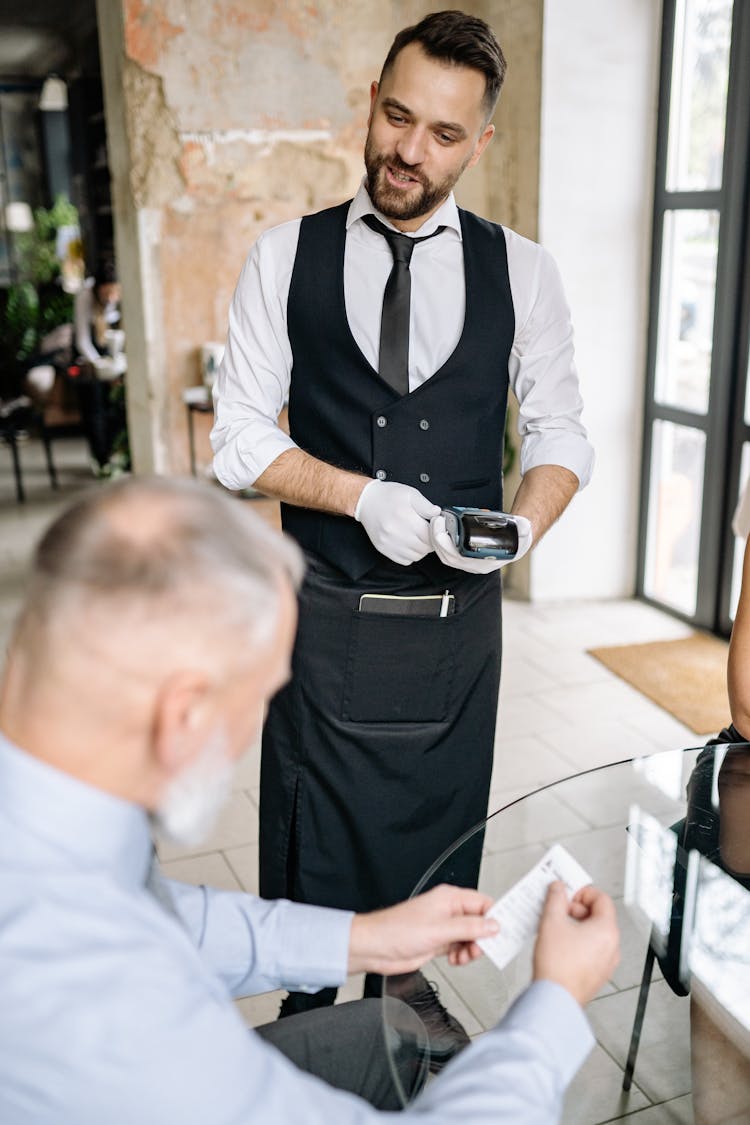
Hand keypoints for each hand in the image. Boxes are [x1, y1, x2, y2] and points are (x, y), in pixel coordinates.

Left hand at [348, 884, 499, 975]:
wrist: (375, 948)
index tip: (504, 931)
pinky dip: (462, 956)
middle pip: (479, 922)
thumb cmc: (397, 930)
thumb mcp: (440, 929)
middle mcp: (448, 911)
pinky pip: (460, 948)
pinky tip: (456, 960)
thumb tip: (493, 925)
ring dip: (472, 949)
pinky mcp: (438, 943)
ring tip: (465, 957)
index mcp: (449, 898)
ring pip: (471, 937)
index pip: (482, 903)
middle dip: (483, 937)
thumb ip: (469, 927)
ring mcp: (443, 927)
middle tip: (482, 949)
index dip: (495, 916)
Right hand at [355, 479, 439, 564]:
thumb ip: (426, 505)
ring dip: (421, 549)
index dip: (436, 533)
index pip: (430, 536)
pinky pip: (404, 561)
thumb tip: (438, 514)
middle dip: (430, 542)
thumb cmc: (388, 496)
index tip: (434, 528)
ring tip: (417, 537)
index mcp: (405, 517)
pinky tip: (408, 543)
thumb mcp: (410, 494)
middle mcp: (395, 532)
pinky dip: (410, 555)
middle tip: (427, 532)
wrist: (366, 501)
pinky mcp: (383, 549)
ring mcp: (389, 543)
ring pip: (416, 556)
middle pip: (424, 548)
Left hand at [429, 513, 532, 573]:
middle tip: (436, 521)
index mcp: (486, 562)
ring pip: (445, 556)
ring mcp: (468, 562)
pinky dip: (440, 541)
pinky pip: (447, 553)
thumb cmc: (517, 536)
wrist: (518, 540)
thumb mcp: (522, 531)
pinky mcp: (464, 557)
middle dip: (437, 539)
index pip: (461, 558)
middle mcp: (475, 565)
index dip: (448, 545)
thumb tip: (522, 526)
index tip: (442, 529)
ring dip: (436, 540)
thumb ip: (522, 528)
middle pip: (448, 557)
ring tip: (436, 522)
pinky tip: (439, 528)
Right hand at [532, 882, 619, 1006]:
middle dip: (576, 910)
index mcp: (607, 931)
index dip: (582, 893)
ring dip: (576, 926)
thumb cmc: (558, 966)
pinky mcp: (598, 974)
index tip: (568, 895)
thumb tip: (558, 888)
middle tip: (558, 911)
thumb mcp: (551, 921)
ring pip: (594, 934)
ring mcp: (607, 963)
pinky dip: (578, 943)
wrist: (555, 999)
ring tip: (556, 929)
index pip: (602, 899)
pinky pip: (591, 950)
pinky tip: (559, 946)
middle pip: (598, 916)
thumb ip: (555, 898)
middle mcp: (612, 946)